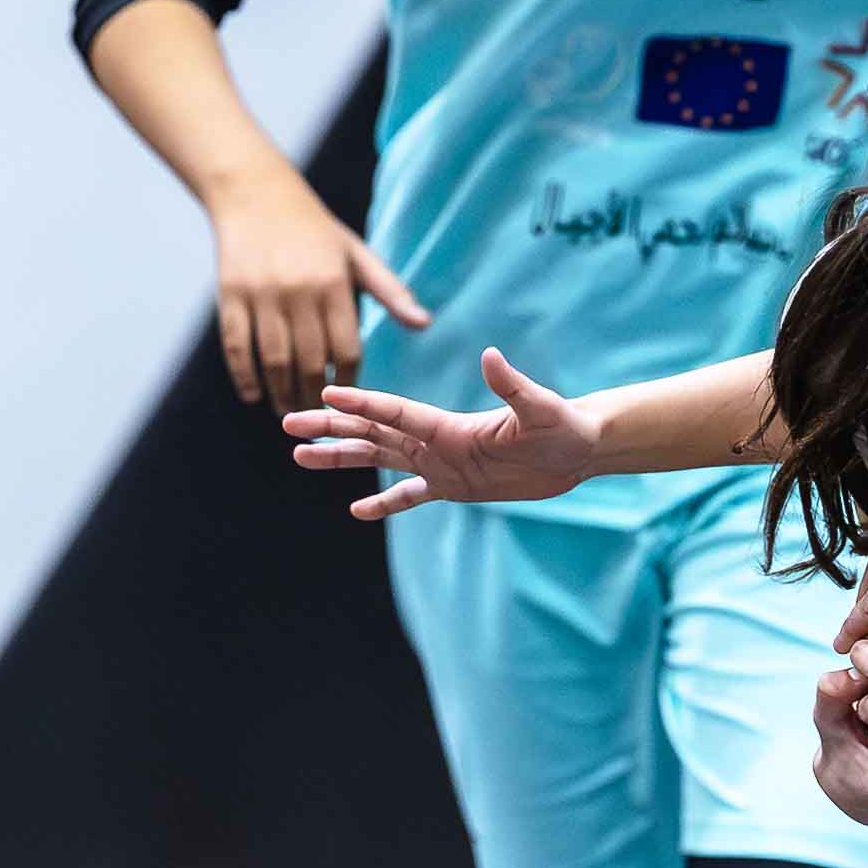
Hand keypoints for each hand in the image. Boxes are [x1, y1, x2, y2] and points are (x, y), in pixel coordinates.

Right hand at [208, 162, 427, 410]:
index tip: (351, 398)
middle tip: (316, 416)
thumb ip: (391, 292)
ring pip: (272, 359)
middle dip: (313, 395)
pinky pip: (237, 345)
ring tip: (288, 411)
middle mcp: (298, 292)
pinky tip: (254, 395)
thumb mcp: (358, 256)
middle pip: (308, 361)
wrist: (256, 195)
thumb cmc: (317, 232)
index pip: (346, 348)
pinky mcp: (230, 295)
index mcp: (334, 285)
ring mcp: (262, 295)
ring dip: (280, 392)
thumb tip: (424, 324)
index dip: (349, 379)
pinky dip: (244, 375)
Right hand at [283, 349, 597, 520]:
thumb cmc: (564, 426)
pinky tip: (356, 511)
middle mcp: (436, 440)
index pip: (394, 411)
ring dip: (341, 458)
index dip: (361, 402)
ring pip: (379, 459)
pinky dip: (385, 503)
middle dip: (330, 427)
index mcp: (448, 424)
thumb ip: (513, 386)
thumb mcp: (540, 409)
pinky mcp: (455, 487)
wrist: (580, 450)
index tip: (324, 391)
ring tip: (300, 457)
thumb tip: (492, 356)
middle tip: (287, 422)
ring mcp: (441, 463)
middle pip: (372, 431)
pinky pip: (410, 497)